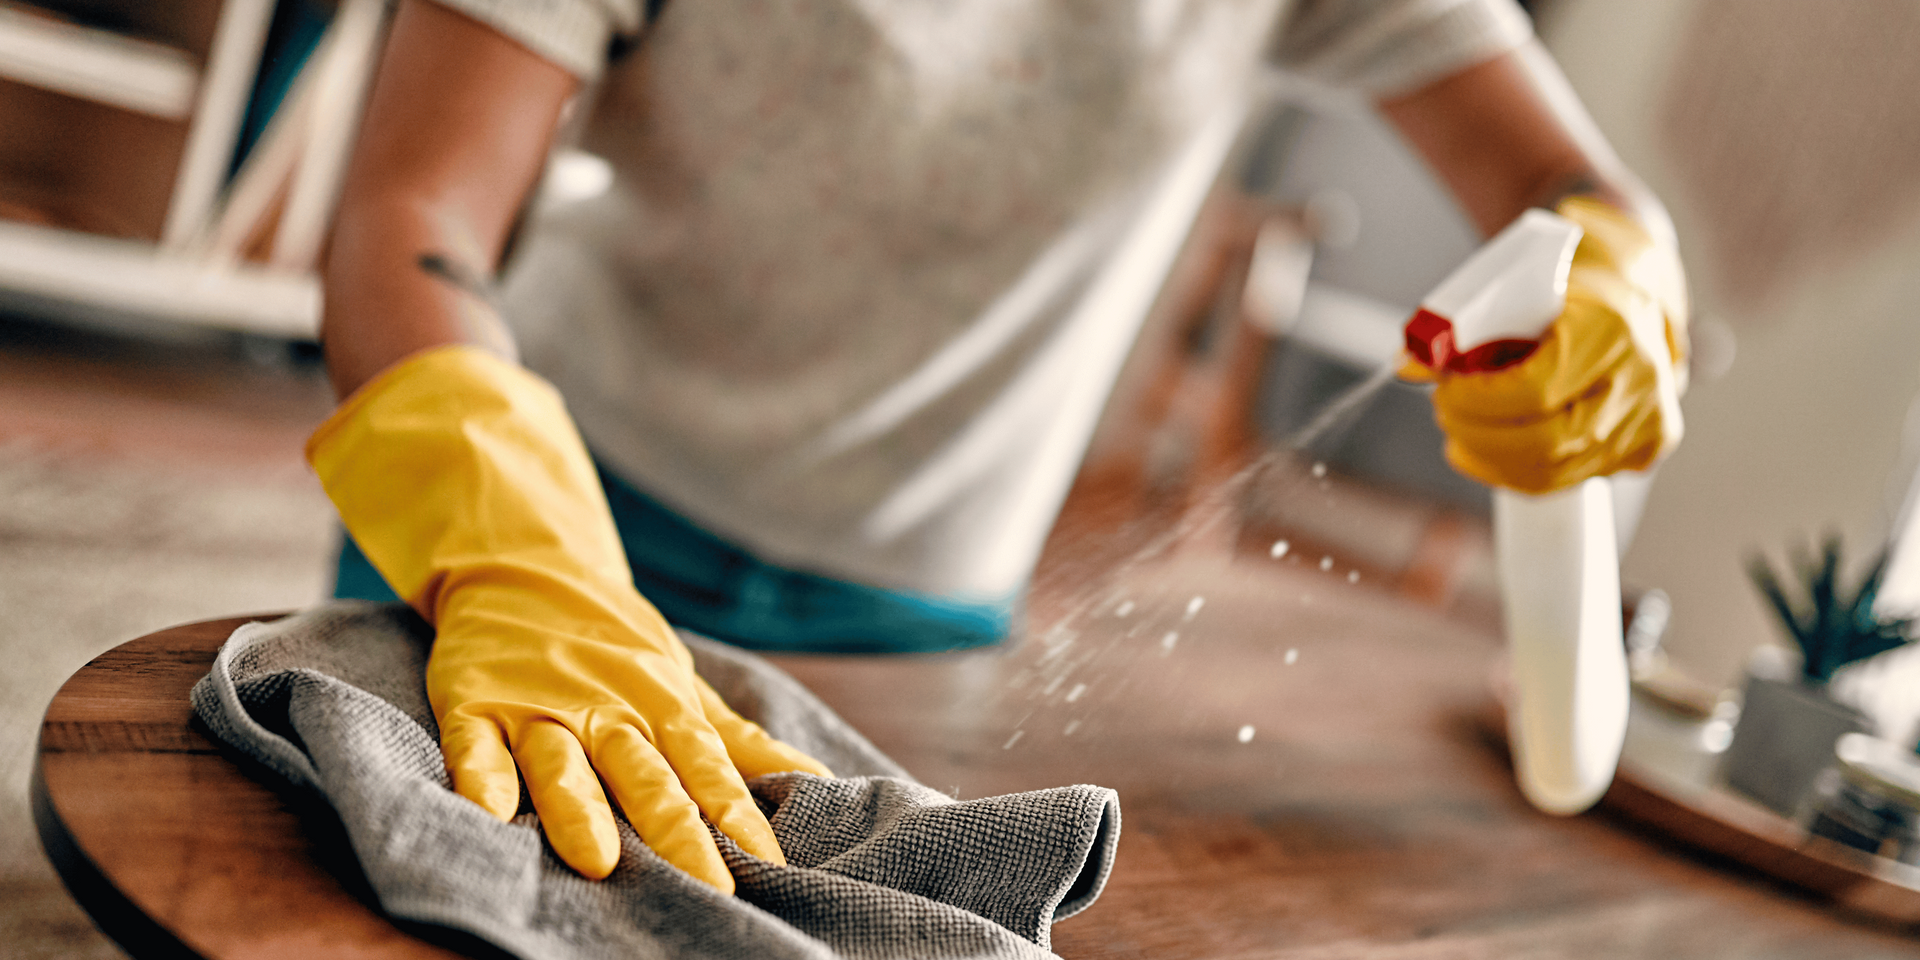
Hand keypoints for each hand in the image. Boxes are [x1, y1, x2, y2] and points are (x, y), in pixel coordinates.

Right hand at [308, 346, 828, 888]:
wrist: (525, 567)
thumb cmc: (616, 646)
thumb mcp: (683, 687)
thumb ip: (739, 742)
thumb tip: (817, 780)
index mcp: (661, 708)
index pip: (707, 767)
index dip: (738, 816)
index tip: (769, 865)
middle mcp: (605, 710)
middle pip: (645, 777)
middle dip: (676, 832)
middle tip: (707, 885)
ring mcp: (539, 707)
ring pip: (562, 764)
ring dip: (580, 810)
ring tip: (598, 860)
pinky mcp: (476, 704)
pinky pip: (477, 744)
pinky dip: (480, 775)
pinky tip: (487, 813)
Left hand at [1420, 196, 1688, 493]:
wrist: (1635, 288)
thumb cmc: (1570, 282)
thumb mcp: (1516, 283)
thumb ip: (1462, 323)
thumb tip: (1406, 363)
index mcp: (1612, 328)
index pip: (1534, 391)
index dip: (1477, 400)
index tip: (1444, 387)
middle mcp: (1641, 379)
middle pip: (1544, 442)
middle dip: (1478, 434)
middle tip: (1445, 411)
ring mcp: (1649, 420)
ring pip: (1554, 471)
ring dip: (1491, 457)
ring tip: (1460, 430)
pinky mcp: (1645, 447)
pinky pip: (1569, 479)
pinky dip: (1518, 472)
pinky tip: (1487, 453)